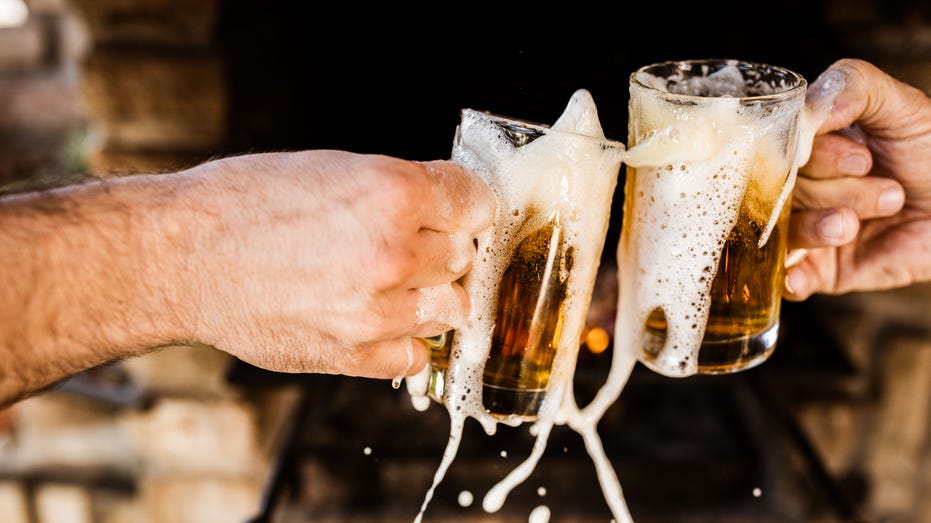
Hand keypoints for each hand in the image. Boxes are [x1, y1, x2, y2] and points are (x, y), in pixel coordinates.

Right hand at [174, 150, 494, 378]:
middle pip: (464, 257)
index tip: (454, 212)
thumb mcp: (332, 168)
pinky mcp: (354, 356)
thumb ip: (400, 190)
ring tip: (384, 283)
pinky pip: (416, 356)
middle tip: (402, 245)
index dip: (463, 206)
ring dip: (426, 296)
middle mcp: (393, 253)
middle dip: (440, 249)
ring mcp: (376, 311)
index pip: (476, 203)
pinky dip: (402, 340)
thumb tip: (448, 208)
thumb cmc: (244, 203)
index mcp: (392, 193)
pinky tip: (371, 319)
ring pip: (450, 309)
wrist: (179, 257)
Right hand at [786, 58, 930, 299]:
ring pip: (784, 231)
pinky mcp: (822, 270)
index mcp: (809, 145)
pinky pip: (787, 279)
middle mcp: (801, 186)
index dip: (817, 157)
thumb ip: (852, 86)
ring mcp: (808, 228)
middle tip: (884, 188)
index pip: (778, 148)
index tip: (863, 159)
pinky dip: (791, 276)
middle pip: (780, 190)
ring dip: (823, 226)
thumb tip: (803, 111)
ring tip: (858, 224)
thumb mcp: (903, 106)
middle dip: (833, 190)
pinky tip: (802, 274)